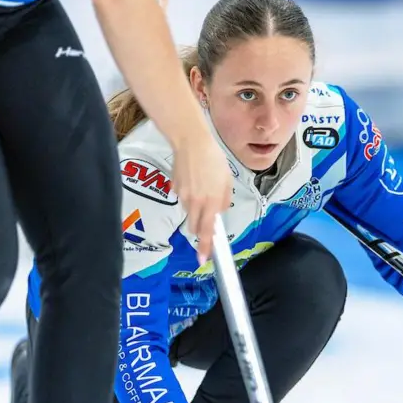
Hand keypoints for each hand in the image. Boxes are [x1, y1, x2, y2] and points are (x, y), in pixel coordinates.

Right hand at [173, 135, 233, 263]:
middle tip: (207, 216)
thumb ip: (224, 200)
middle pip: (195, 227)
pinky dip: (189, 195)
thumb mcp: (227, 181)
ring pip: (189, 212)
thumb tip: (219, 212)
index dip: (205, 246)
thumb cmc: (214, 160)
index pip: (207, 231)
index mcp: (211, 202)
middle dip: (200, 228)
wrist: (191, 142)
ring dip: (196, 209)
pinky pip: (183, 199)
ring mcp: (183, 196)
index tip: (202, 260)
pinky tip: (193, 180)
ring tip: (203, 188)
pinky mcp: (174, 188)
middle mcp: (195, 203)